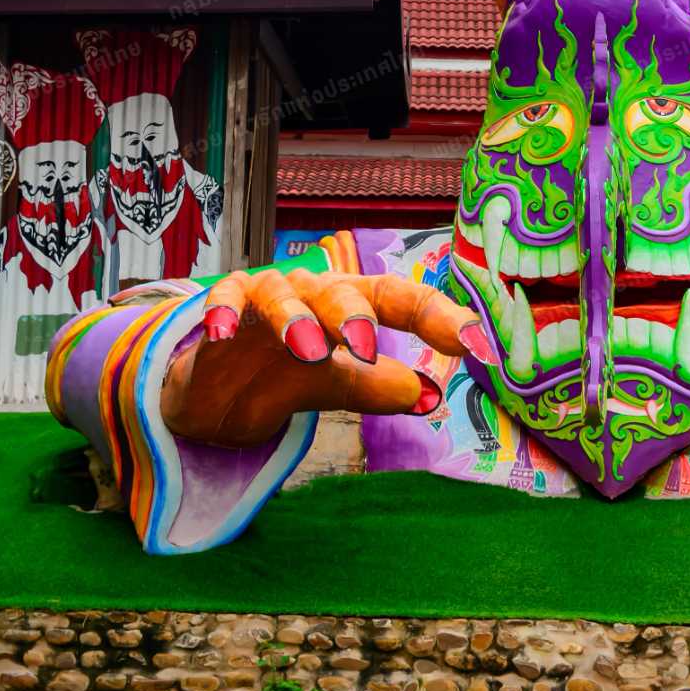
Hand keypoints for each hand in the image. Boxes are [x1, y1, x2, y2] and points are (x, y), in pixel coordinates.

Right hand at [160, 268, 495, 447]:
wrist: (211, 390)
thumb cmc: (279, 375)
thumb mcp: (332, 385)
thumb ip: (375, 388)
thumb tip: (430, 397)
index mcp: (348, 307)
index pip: (398, 302)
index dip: (439, 319)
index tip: (478, 348)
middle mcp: (311, 294)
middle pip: (341, 293)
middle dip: (356, 314)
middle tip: (369, 344)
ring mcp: (264, 296)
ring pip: (282, 296)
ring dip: (294, 319)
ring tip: (305, 347)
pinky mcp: (221, 309)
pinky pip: (221, 303)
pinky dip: (220, 312)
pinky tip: (220, 331)